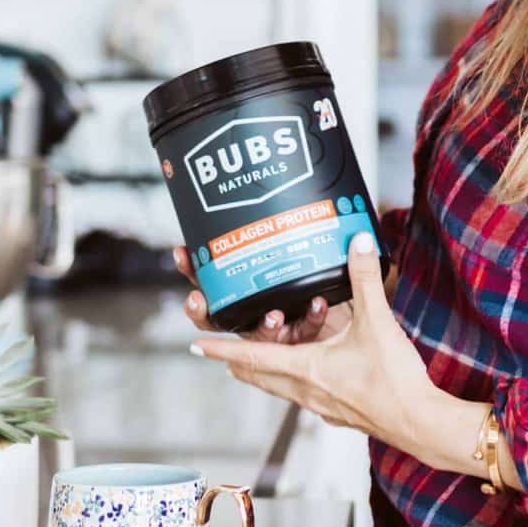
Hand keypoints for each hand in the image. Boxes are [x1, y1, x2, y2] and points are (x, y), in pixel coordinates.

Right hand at [173, 243, 331, 344]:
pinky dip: (310, 317)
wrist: (346, 307)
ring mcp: (274, 328)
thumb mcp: (290, 247)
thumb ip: (274, 228)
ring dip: (263, 325)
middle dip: (202, 309)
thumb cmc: (312, 270)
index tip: (182, 252)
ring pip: (259, 333)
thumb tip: (263, 189)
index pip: (206, 280)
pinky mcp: (302, 337)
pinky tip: (317, 303)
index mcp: (240, 291)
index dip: (190, 267)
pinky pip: (304, 329)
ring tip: (273, 313)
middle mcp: (252, 313)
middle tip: (198, 298)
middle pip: (217, 317)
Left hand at [187, 235, 484, 470]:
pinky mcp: (337, 412)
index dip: (221, 348)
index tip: (196, 345)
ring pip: (278, 387)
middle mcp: (304, 390)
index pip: (251, 356)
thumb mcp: (377, 322)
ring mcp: (319, 405)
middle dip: (236, 361)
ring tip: (257, 357)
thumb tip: (358, 242)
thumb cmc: (394, 380)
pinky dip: (293, 380)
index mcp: (305, 367)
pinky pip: (303, 395)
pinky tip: (307, 372)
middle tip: (220, 350)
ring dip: (265, 371)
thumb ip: (365, 279)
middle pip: (257, 376)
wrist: (419, 423)